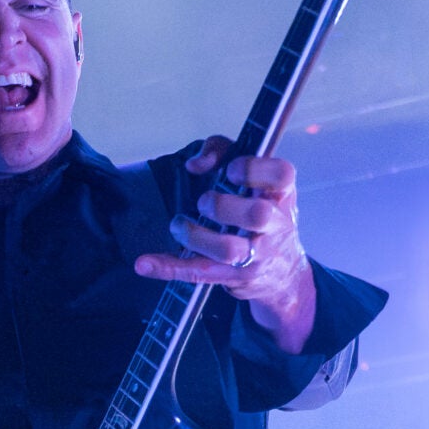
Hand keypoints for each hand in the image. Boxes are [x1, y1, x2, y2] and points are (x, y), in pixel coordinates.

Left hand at [133, 135, 316, 352]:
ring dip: (195, 236)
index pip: (282, 175)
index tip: (230, 171)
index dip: (254, 170)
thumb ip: (222, 151)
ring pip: (229, 250)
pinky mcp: (236, 278)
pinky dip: (169, 267)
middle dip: (223, 206)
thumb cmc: (260, 211)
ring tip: (180, 226)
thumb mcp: (251, 176)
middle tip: (204, 202)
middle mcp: (276, 225)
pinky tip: (145, 263)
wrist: (283, 271)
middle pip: (257, 215)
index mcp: (280, 194)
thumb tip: (196, 163)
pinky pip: (200, 273)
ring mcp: (258, 255)